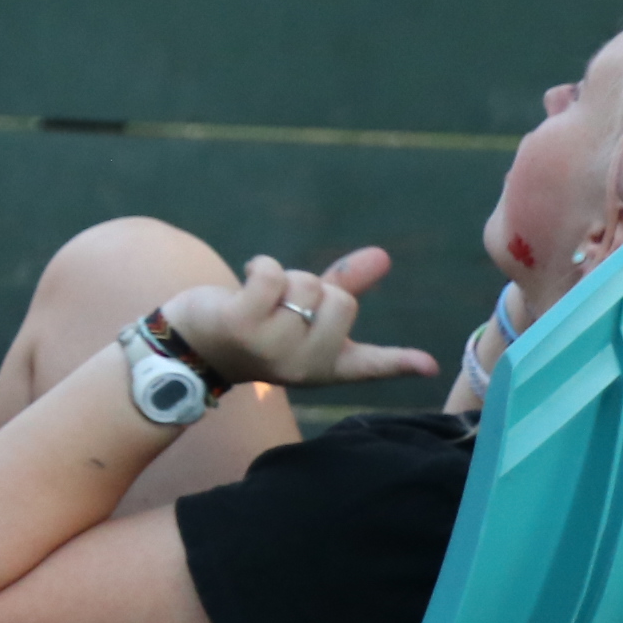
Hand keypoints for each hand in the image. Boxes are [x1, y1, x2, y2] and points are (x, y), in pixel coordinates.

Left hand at [166, 248, 437, 391]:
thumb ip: (345, 286)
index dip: (401, 363)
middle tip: (283, 303)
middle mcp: (304, 364)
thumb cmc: (256, 324)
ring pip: (305, 284)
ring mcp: (273, 348)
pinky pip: (272, 274)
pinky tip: (246, 280)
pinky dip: (261, 265)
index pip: (371, 366)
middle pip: (341, 301)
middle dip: (313, 287)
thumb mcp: (303, 312)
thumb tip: (383, 255)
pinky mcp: (242, 325)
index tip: (429, 365)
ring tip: (261, 298)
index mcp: (325, 366)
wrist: (193, 343)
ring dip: (283, 278)